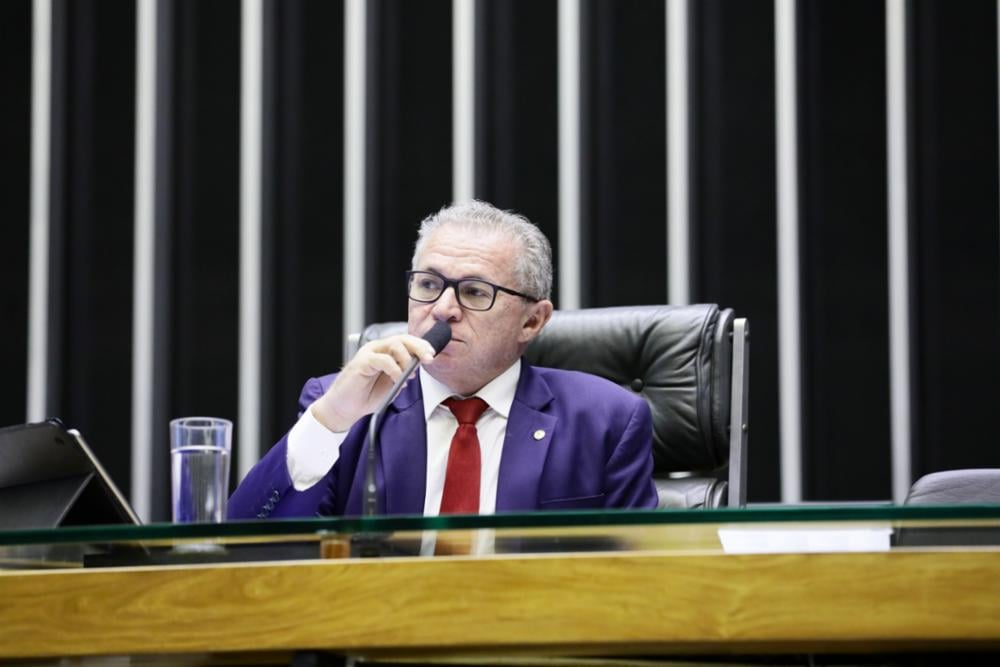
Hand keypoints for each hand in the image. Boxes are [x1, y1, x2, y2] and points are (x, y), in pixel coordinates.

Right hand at [309, 334, 435, 432]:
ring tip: (409, 373)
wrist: (345, 409)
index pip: (405, 342)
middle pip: (401, 339)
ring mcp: (368, 354)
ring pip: (394, 345)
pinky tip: (398, 379)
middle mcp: (376, 349)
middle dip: (418, 347)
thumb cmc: (366, 396)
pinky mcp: (361, 362)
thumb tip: (417, 367)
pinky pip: (383, 360)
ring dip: (407, 358)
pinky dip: (394, 369)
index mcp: (384, 352)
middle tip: (428, 358)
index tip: (432, 355)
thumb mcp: (391, 384)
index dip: (420, 345)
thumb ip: (403, 374)